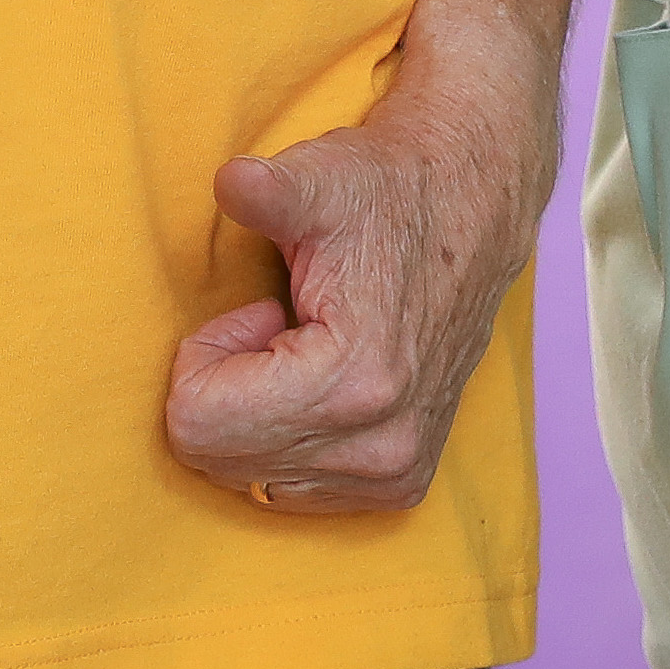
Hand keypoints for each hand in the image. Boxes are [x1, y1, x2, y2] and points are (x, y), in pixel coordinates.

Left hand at [164, 22, 554, 513]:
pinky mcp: (402, 484)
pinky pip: (289, 489)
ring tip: (303, 349)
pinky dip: (285, 437)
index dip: (203, 357)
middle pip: (217, 459)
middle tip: (277, 326)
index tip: (256, 310)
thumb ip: (267, 189)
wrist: (471, 213)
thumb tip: (229, 181)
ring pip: (249, 478)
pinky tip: (321, 379)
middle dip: (224, 388)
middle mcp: (382, 448)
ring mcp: (396, 474)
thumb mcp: (322, 179)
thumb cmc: (386, 192)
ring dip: (254, 414)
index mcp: (355, 383)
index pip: (197, 425)